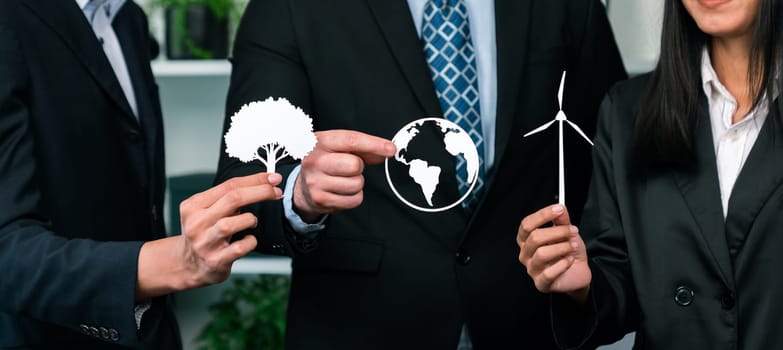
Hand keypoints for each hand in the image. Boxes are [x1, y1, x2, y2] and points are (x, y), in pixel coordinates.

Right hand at [136, 172, 282, 299]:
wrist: (188, 265)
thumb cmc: (204, 233)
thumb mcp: (206, 211)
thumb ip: (226, 198)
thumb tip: (262, 183)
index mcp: (193, 205)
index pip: (229, 185)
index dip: (255, 180)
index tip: (273, 178)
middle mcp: (196, 223)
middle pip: (233, 199)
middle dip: (260, 192)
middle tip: (276, 192)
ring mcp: (204, 243)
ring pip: (231, 224)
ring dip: (250, 219)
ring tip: (251, 221)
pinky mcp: (215, 261)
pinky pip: (239, 248)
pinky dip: (250, 242)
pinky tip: (249, 240)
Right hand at [293, 130, 395, 221]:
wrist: (303, 186)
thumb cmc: (327, 162)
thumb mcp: (340, 148)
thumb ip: (364, 148)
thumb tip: (387, 151)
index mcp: (320, 141)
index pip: (351, 140)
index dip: (374, 144)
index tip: (391, 149)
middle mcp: (314, 160)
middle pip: (354, 165)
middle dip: (359, 167)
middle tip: (349, 167)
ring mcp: (315, 181)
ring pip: (356, 184)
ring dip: (357, 183)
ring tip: (344, 179)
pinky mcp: (320, 199)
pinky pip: (354, 200)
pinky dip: (354, 197)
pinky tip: (342, 191)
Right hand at [517, 204, 591, 302]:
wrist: (577, 272)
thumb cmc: (567, 251)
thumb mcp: (566, 232)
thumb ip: (562, 220)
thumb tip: (561, 208)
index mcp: (526, 239)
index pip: (527, 224)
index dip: (543, 215)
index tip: (559, 209)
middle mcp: (525, 254)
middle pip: (535, 238)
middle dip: (557, 232)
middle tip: (573, 230)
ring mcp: (531, 269)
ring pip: (542, 254)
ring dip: (562, 247)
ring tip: (574, 246)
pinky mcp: (541, 283)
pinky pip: (549, 272)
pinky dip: (563, 264)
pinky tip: (570, 260)